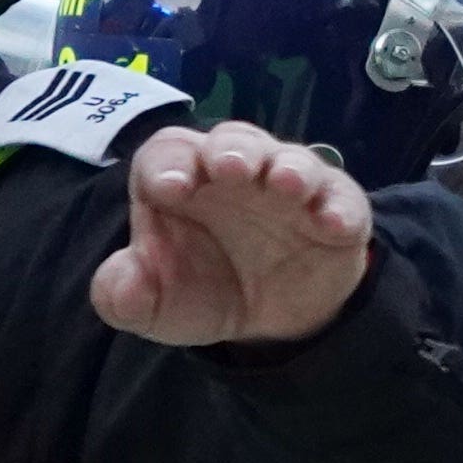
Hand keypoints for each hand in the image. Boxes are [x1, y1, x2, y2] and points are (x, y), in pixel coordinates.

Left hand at [91, 119, 375, 347]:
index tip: (170, 188)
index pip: (168, 152)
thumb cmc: (204, 289)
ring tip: (285, 186)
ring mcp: (289, 187)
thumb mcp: (156, 305)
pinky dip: (338, 208)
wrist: (272, 321)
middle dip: (232, 150)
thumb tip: (121, 286)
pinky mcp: (335, 209)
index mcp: (183, 181)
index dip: (168, 164)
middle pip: (233, 140)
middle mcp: (238, 171)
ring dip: (289, 168)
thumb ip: (125, 295)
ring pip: (292, 159)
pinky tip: (331, 224)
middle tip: (232, 169)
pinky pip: (341, 199)